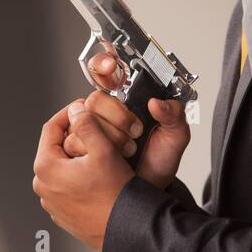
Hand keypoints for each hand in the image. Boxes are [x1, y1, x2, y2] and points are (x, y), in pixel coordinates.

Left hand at [32, 101, 132, 249]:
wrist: (126, 230)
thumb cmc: (115, 196)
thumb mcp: (103, 151)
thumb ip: (86, 125)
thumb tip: (75, 111)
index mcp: (46, 169)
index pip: (51, 128)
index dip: (69, 113)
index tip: (82, 107)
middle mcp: (44, 187)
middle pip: (56, 148)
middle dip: (75, 136)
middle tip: (96, 132)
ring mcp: (52, 202)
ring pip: (63, 167)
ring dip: (78, 157)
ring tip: (100, 156)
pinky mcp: (63, 213)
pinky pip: (68, 186)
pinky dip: (79, 177)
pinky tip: (98, 178)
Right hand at [63, 42, 190, 190]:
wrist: (149, 189)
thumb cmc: (160, 160)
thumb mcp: (176, 136)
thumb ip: (174, 115)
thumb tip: (158, 103)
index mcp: (128, 99)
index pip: (108, 71)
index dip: (104, 62)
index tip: (111, 66)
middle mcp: (106, 111)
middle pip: (94, 98)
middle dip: (115, 114)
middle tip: (135, 130)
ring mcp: (91, 129)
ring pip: (83, 120)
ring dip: (109, 136)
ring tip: (129, 150)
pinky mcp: (81, 148)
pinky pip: (75, 140)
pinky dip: (94, 149)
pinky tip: (111, 158)